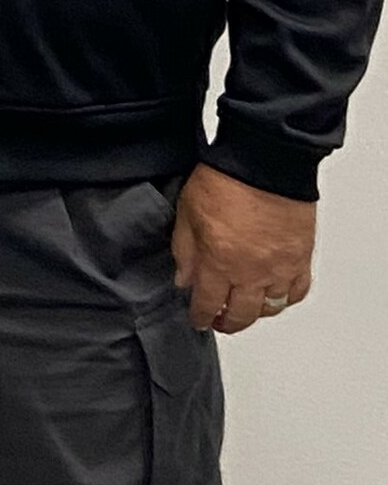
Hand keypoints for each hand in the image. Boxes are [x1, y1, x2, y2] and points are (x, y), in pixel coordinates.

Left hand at [171, 163, 315, 333]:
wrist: (265, 162)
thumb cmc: (225, 179)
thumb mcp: (187, 211)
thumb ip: (184, 250)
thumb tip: (184, 279)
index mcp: (220, 262)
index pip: (208, 304)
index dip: (201, 317)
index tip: (198, 320)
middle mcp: (252, 273)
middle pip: (241, 315)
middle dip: (227, 322)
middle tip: (220, 321)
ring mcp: (280, 268)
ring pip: (270, 308)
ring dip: (255, 313)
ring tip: (245, 308)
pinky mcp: (301, 258)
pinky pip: (297, 291)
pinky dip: (285, 298)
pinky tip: (275, 294)